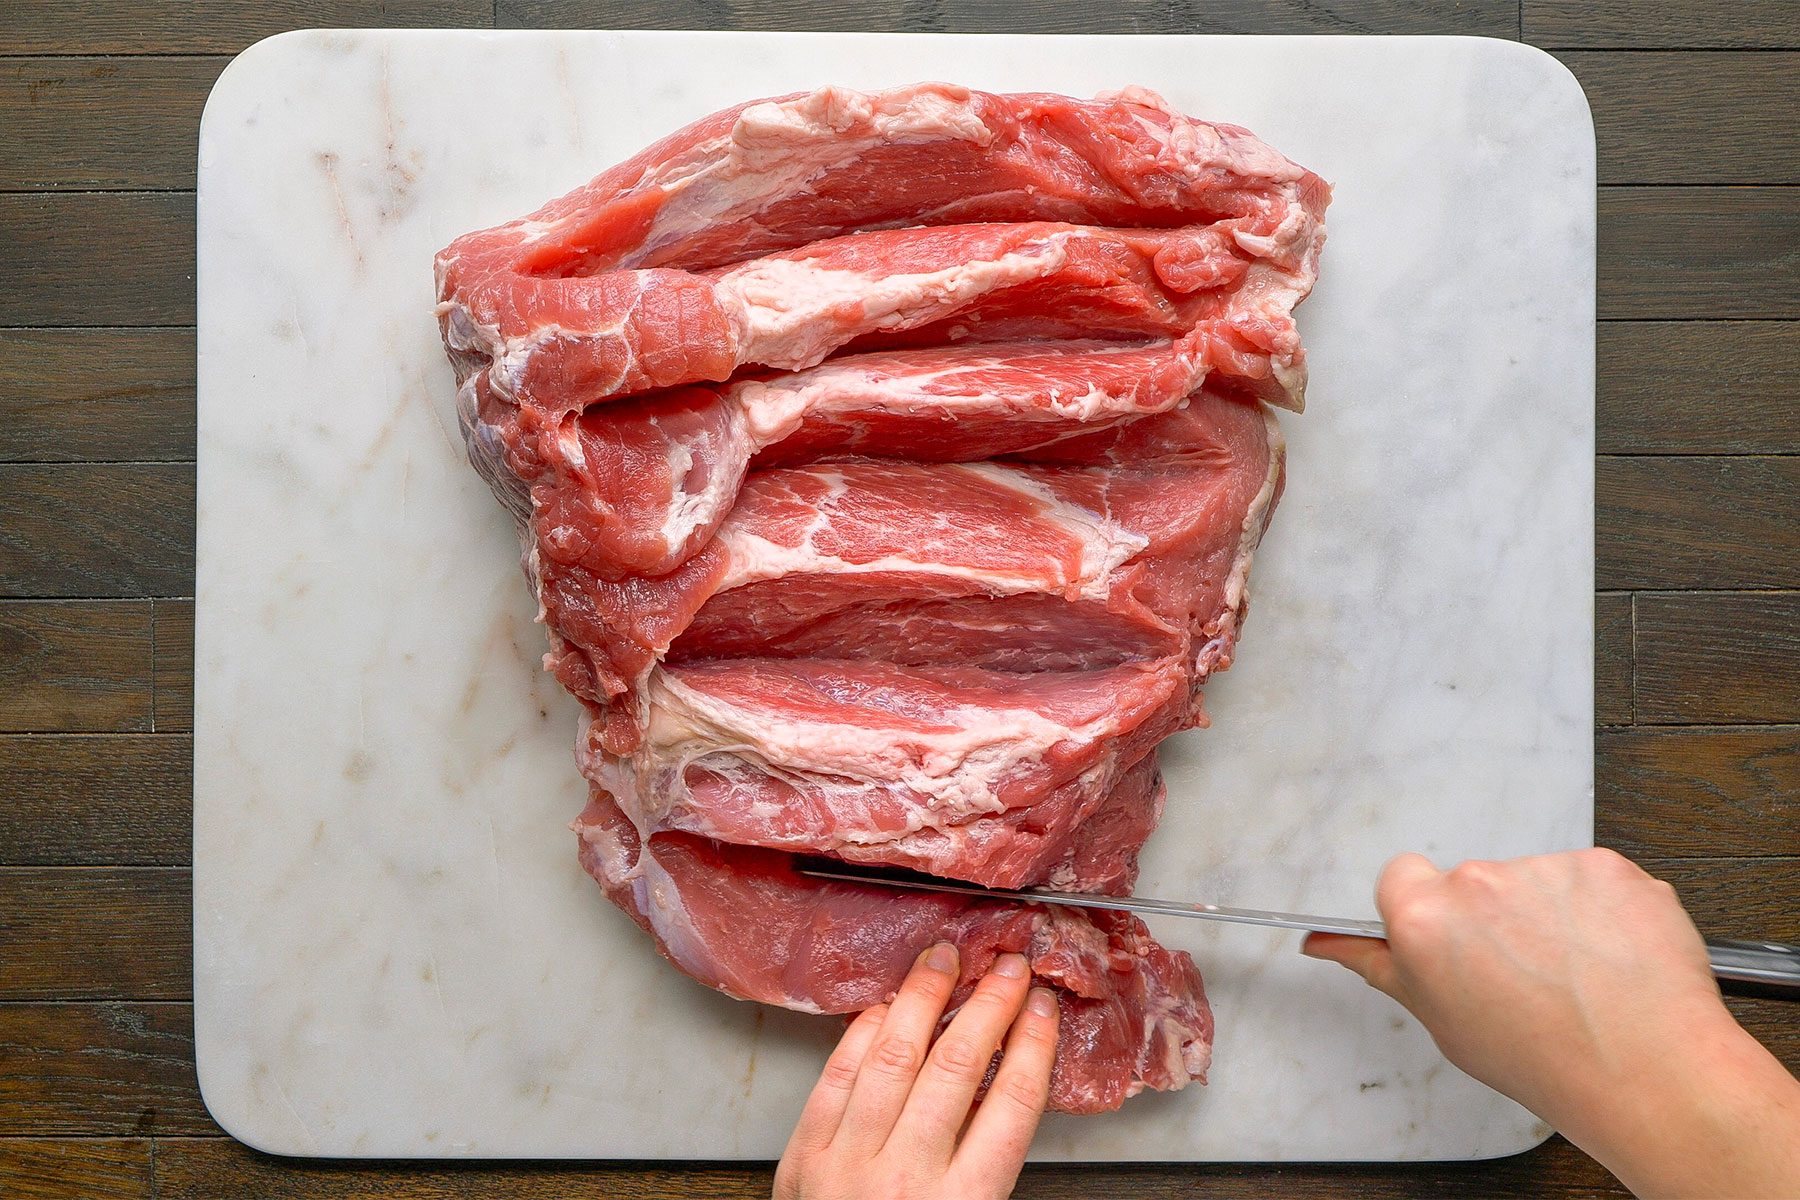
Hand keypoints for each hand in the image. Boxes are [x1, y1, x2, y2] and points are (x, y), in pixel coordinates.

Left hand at [774, 943, 1059, 1199]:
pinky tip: (887, 1006)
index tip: (1042, 1008)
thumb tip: (1008, 1077)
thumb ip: (987, 1163)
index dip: (1032, 1045)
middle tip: (1007, 966)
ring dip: (922, 1000)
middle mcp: (907, 1178)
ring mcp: (848, 1163)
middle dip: (987, 1007)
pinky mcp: (803, 1157)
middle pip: (956, 1068)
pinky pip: (836, 1078)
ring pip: (892, 1058)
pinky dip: (862, 1036)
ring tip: (943, 961)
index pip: (1010, 1106)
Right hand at [1305, 848, 1799, 1197]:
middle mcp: (1479, 883)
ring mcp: (1544, 868)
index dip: (1426, 912)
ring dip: (1549, 913)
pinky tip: (1610, 959)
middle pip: (1472, 881)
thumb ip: (1384, 967)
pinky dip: (1602, 910)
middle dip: (1493, 917)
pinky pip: (1590, 878)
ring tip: (1576, 976)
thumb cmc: (1547, 1061)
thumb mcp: (1443, 1023)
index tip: (1453, 944)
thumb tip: (1328, 942)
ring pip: (1535, 880)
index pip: (1400, 877)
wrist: (1648, 1071)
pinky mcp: (1604, 865)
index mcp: (1425, 919)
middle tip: (1523, 975)